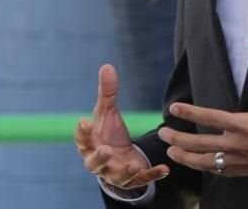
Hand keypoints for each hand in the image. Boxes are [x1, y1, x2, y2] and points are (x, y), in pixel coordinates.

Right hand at [75, 64, 169, 188]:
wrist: (118, 158)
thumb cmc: (107, 134)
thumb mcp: (107, 113)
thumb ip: (107, 93)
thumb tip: (107, 66)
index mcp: (89, 145)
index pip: (82, 140)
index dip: (82, 132)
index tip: (84, 121)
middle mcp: (100, 162)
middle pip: (94, 163)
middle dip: (100, 158)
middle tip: (105, 150)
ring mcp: (115, 173)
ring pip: (117, 177)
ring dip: (125, 172)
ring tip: (133, 164)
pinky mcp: (133, 180)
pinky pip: (142, 180)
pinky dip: (153, 175)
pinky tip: (165, 169)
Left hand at [158, 43, 247, 176]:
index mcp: (246, 125)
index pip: (211, 118)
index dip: (190, 113)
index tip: (174, 109)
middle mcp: (240, 145)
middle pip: (201, 144)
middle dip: (179, 139)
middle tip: (163, 132)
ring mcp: (242, 161)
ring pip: (207, 163)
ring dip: (186, 157)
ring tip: (171, 151)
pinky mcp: (246, 171)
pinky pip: (220, 172)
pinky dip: (205, 167)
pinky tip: (196, 163)